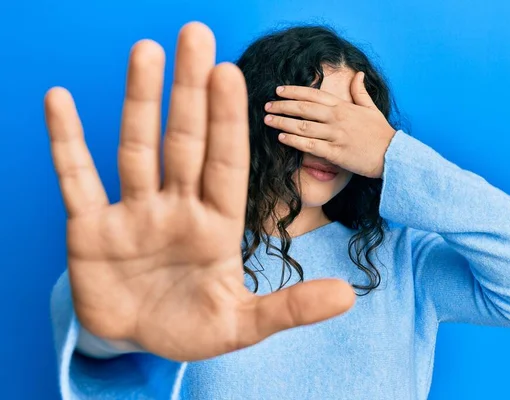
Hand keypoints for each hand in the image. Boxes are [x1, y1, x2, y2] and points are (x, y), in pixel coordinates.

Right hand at [44, 22, 354, 361]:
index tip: (231, 73)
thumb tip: (349, 296)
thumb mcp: (243, 325)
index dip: (228, 120)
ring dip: (139, 101)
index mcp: (215, 226)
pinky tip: (59, 100)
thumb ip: (291, 308)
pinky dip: (65, 142)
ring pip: (135, 148)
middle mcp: (175, 208)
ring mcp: (131, 213)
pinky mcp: (89, 228)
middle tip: (196, 35)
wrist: (136, 341)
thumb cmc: (192, 328)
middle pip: (184, 142)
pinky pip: (75, 178)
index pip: (225, 164)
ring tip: (146, 50)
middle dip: (189, 92)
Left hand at [262, 72, 397, 177]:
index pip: (313, 95)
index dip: (294, 91)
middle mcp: (337, 118)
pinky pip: (310, 145)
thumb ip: (360, 91)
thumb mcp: (371, 108)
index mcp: (343, 107)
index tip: (279, 90)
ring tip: (267, 121)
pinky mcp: (335, 153)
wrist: (393, 155)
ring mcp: (335, 135)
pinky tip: (281, 138)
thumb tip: (358, 74)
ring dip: (282, 122)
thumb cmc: (381, 133)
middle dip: (282, 106)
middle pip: (303, 108)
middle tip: (266, 106)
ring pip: (303, 126)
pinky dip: (294, 141)